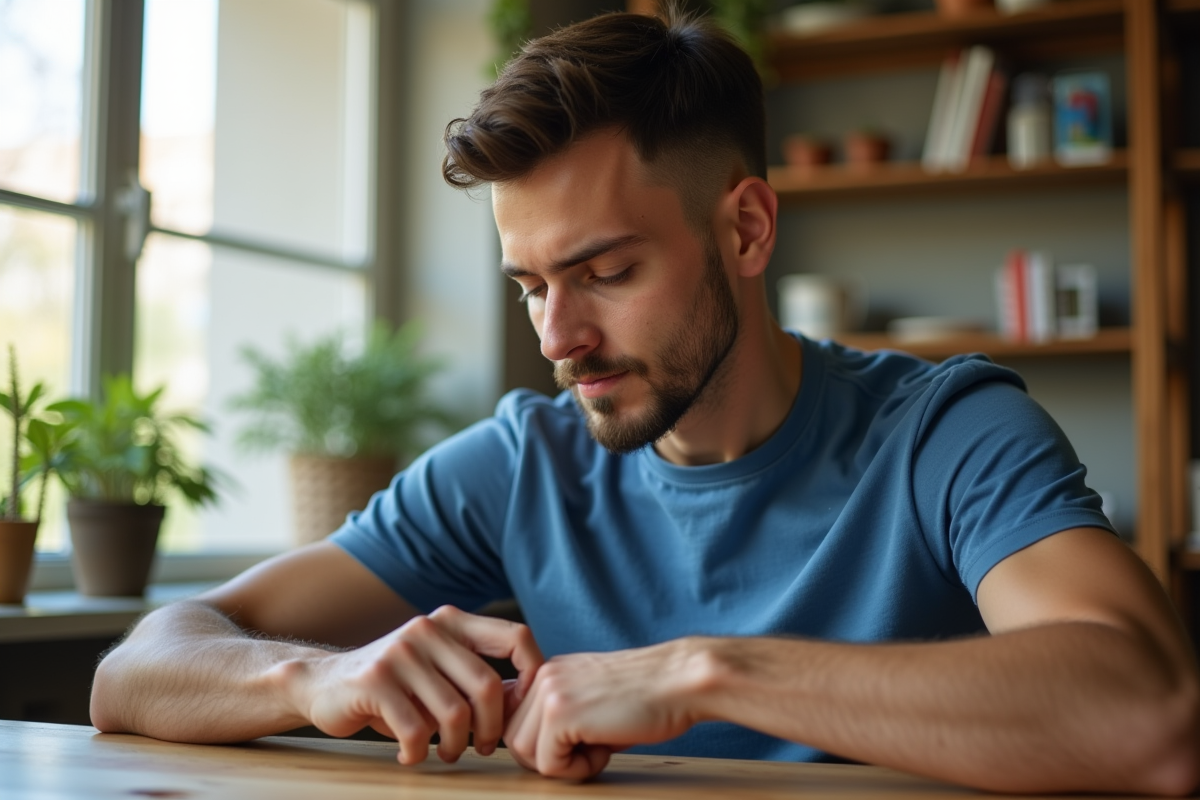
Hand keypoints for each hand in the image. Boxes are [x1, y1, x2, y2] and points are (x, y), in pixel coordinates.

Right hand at [291, 605, 542, 765]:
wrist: (323, 683)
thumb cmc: (395, 684)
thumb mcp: (437, 666)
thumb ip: (474, 675)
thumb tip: (526, 702)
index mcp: (451, 621)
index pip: (515, 636)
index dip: (532, 672)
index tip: (525, 708)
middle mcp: (428, 629)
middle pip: (487, 686)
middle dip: (492, 728)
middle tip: (483, 748)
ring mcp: (400, 652)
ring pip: (454, 714)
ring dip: (455, 746)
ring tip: (446, 754)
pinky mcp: (374, 681)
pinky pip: (416, 730)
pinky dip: (418, 753)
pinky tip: (411, 755)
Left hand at [503, 638, 708, 778]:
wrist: (682, 681)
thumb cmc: (650, 696)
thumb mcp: (593, 700)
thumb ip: (562, 716)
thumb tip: (539, 750)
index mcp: (549, 671)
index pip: (515, 719)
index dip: (540, 745)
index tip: (571, 748)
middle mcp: (543, 676)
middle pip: (514, 738)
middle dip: (548, 758)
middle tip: (588, 752)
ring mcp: (550, 692)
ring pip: (523, 753)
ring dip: (561, 765)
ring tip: (598, 750)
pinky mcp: (561, 712)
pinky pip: (548, 764)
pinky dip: (577, 770)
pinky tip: (606, 750)